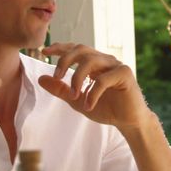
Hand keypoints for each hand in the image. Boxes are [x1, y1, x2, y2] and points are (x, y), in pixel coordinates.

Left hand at [38, 42, 152, 128]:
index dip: (60, 48)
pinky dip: (93, 93)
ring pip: (91, 61)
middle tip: (57, 76)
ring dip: (78, 78)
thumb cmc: (106, 108)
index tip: (44, 52)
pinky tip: (88, 105)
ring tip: (74, 96)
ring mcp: (115, 65)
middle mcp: (105, 60)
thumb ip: (61, 89)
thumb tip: (41, 79)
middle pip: (82, 50)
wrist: (128, 122)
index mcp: (94, 63)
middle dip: (65, 60)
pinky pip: (103, 79)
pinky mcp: (125, 74)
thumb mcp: (77, 100)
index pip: (75, 49)